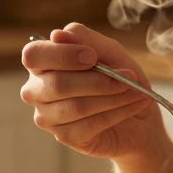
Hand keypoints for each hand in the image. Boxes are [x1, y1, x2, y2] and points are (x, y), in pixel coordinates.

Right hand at [20, 22, 167, 159]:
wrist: (139, 118)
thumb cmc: (120, 78)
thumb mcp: (110, 53)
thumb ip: (87, 40)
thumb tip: (57, 35)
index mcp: (42, 63)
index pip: (34, 55)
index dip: (61, 55)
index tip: (92, 57)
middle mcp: (37, 90)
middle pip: (56, 84)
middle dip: (98, 80)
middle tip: (127, 77)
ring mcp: (47, 116)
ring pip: (76, 106)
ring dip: (113, 97)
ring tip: (135, 91)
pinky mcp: (64, 137)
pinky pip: (89, 124)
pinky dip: (117, 113)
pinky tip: (133, 105)